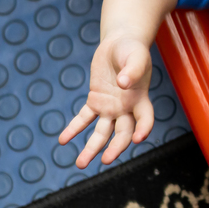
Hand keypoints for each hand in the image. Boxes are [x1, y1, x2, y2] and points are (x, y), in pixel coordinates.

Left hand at [59, 35, 155, 167]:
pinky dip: (74, 129)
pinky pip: (84, 118)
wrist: (120, 42)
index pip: (145, 119)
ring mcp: (110, 107)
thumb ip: (132, 70)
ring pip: (102, 132)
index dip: (143, 129)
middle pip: (122, 133)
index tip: (137, 139)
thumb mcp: (136, 56)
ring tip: (80, 164)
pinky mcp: (95, 101)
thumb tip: (124, 84)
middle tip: (106, 160)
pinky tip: (63, 140)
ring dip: (92, 148)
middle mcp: (126, 108)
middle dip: (115, 148)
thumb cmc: (133, 49)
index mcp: (140, 99)